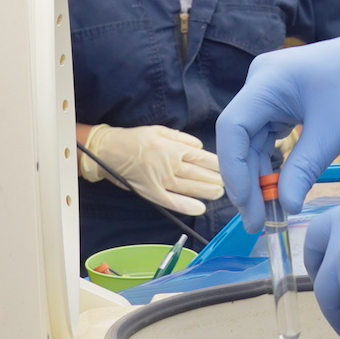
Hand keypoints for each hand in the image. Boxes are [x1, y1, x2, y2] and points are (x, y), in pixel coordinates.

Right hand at [78, 123, 224, 213]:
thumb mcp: (160, 130)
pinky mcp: (151, 192)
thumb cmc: (136, 139)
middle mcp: (170, 164)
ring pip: (189, 187)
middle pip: (198, 174)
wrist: (109, 150)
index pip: (201, 157)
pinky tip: (199, 208)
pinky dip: (186, 206)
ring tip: (220, 193)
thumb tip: (200, 146)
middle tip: (230, 183)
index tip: (229, 167)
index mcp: (173, 147)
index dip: (217, 164)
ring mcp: (161, 180)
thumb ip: (182, 138)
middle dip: (216, 179)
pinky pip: (171, 201)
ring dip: (206, 191)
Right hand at [216, 6, 339, 231]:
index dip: (234, 170)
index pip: (232, 128)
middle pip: (239, 138)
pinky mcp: (279, 101)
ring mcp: (268, 91)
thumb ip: (305, 169)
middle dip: (247, 181)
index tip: (248, 205)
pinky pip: (266, 135)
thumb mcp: (333, 132)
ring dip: (257, 175)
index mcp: (266, 81)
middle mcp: (259, 83)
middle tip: (257, 221)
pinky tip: (275, 188)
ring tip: (265, 212)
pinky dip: (270, 162)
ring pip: (251, 140)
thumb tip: (286, 206)